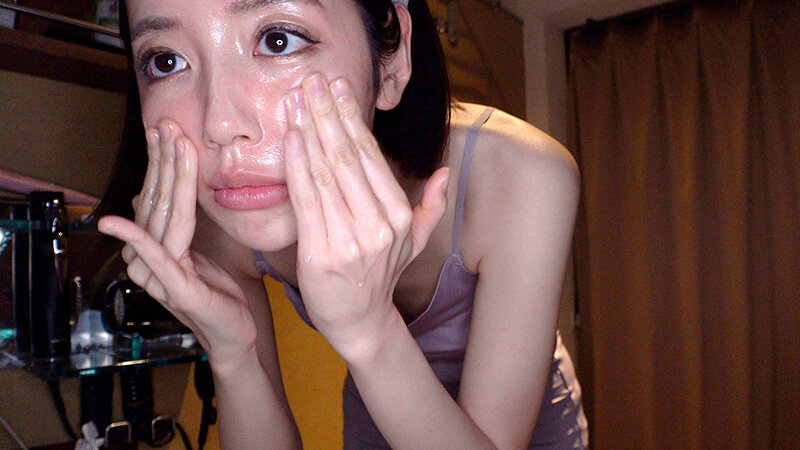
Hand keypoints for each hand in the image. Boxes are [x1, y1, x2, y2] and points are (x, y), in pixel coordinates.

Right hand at [98, 120, 256, 367]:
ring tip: (174, 145)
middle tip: (168, 125)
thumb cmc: (217, 290)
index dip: (159, 163)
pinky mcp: (174, 289)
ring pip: (164, 218)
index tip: (164, 129)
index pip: (155, 197)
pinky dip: (137, 237)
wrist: (234, 332)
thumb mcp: (197, 250)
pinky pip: (157, 255)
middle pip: (157, 202)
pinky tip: (118, 219)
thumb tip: (144, 196)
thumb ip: (174, 223)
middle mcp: (147, 259)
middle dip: (163, 161)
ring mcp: (158, 274)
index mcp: (153, 247)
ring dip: (169, 178)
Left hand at [282, 73, 449, 359]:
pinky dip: (297, 166)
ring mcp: (350, 240)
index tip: (338, 90)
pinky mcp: (321, 253)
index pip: (371, 157)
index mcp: (399, 215)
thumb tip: (444, 173)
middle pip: (347, 157)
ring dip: (309, 130)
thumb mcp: (414, 242)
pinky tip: (291, 139)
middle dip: (328, 113)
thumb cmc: (380, 275)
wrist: (359, 321)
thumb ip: (430, 206)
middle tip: (312, 81)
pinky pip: (307, 200)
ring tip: (297, 100)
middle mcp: (378, 224)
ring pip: (326, 172)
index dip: (352, 119)